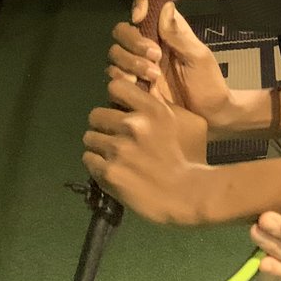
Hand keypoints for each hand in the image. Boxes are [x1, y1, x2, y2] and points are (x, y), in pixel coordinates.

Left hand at [82, 75, 211, 224]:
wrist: (189, 194)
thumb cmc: (192, 156)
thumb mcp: (188, 121)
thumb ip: (164, 106)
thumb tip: (146, 93)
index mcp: (152, 109)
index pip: (115, 87)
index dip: (115, 98)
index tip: (121, 108)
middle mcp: (131, 124)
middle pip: (96, 114)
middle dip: (104, 125)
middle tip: (115, 136)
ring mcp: (118, 149)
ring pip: (90, 138)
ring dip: (99, 145)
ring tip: (113, 156)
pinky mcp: (108, 172)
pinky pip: (89, 160)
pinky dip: (97, 164)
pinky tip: (111, 169)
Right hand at [107, 0, 241, 133]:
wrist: (208, 118)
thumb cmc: (208, 83)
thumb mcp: (198, 57)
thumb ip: (179, 34)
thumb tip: (165, 6)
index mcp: (166, 32)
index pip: (145, 9)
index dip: (139, 8)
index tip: (139, 19)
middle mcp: (149, 46)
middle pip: (123, 32)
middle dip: (134, 42)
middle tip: (156, 56)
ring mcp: (138, 67)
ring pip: (116, 55)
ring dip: (131, 63)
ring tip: (154, 77)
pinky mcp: (132, 87)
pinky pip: (115, 78)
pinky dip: (123, 80)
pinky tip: (142, 88)